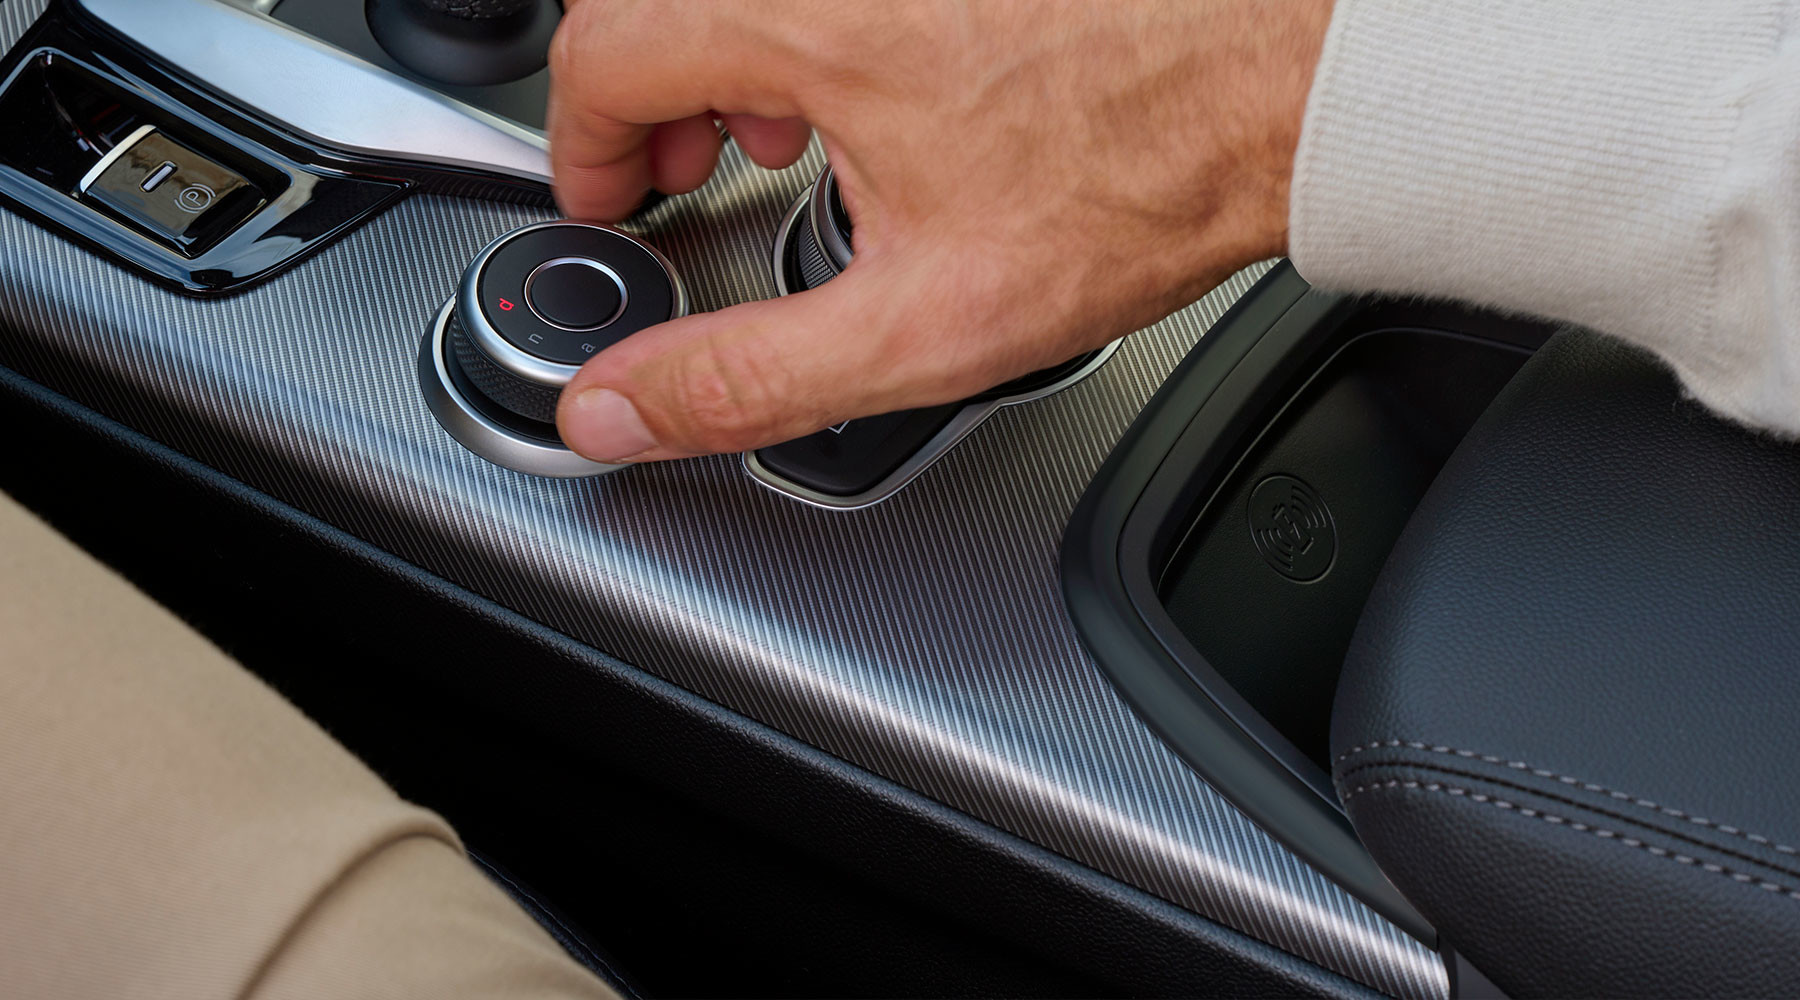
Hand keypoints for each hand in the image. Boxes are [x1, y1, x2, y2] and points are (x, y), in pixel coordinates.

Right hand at [547, 0, 1332, 462]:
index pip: (600, 53)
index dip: (582, 145)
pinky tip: (875, 80)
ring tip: (786, 134)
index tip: (614, 198)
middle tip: (687, 172)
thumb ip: (744, 374)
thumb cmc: (1146, 173)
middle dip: (651, 96)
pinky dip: (808, 20)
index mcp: (803, 17)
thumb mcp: (923, 322)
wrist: (1293, 81)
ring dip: (730, 49)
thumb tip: (616, 407)